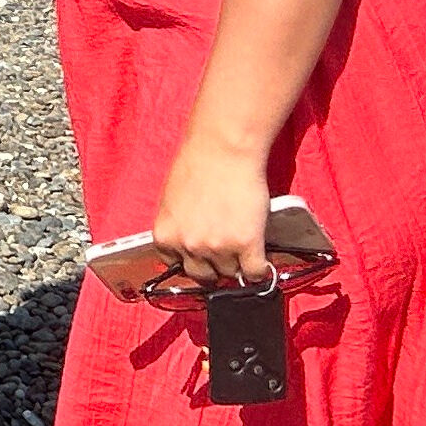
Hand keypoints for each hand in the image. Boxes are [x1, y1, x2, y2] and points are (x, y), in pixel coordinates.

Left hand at [150, 136, 271, 283]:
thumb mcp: (172, 203)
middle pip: (204, 275)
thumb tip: (189, 245)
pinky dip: (260, 269)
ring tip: (243, 243)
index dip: (193, 262)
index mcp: (165, 236)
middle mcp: (188, 247)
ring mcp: (218, 248)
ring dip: (238, 263)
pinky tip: (260, 258)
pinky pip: (255, 272)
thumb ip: (178, 228)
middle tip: (225, 252)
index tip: (203, 259)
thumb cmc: (197, 166)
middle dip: (214, 266)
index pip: (177, 267)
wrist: (224, 149)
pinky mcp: (247, 244)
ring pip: (231, 273)